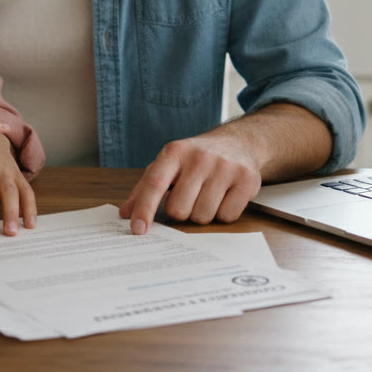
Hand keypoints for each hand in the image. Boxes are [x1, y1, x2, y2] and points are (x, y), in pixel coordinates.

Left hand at [118, 135, 261, 234]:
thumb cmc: (196, 158)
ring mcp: (225, 167)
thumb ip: (145, 187)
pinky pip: (227, 216)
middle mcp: (200, 157)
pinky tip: (225, 196)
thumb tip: (125, 213)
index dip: (144, 209)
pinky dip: (223, 213)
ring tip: (208, 194)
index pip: (155, 184)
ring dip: (202, 213)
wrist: (237, 142)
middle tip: (189, 197)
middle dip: (181, 211)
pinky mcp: (247, 179)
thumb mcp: (169, 164)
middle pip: (179, 209)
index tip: (138, 230)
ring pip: (203, 216)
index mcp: (175, 152)